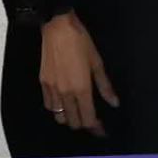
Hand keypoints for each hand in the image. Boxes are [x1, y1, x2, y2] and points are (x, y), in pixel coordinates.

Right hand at [39, 13, 118, 135]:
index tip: (102, 130)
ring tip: (76, 112)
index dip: (96, 128)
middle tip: (91, 119)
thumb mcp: (97, 62)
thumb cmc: (81, 42)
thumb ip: (105, 86)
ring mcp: (52, 89)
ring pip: (59, 117)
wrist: (57, 27)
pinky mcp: (43, 83)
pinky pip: (49, 105)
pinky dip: (57, 109)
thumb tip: (114, 103)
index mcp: (82, 89)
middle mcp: (66, 93)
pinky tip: (63, 103)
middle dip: (84, 124)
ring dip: (69, 118)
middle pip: (74, 122)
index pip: (88, 119)